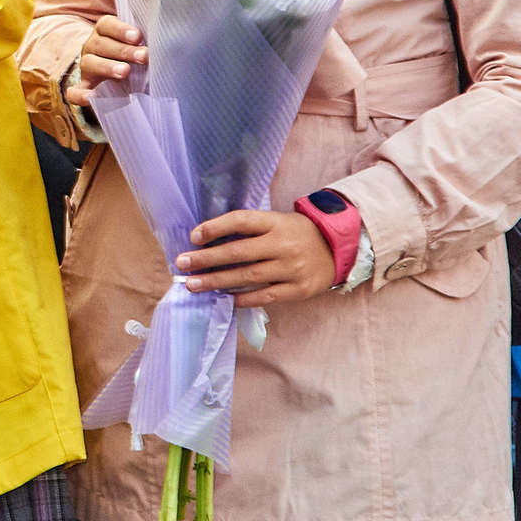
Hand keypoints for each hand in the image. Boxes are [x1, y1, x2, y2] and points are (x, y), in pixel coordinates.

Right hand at [69, 17, 146, 104]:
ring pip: (90, 63)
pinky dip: (80, 94)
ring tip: (125, 72)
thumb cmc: (135, 55)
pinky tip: (90, 97)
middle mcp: (93, 46)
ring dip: (107, 67)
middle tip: (143, 57)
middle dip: (123, 50)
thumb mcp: (139, 45)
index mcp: (105, 31)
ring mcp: (87, 66)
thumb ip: (147, 42)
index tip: (138, 37)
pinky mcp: (85, 86)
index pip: (107, 25)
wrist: (121, 75)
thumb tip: (167, 43)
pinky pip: (75, 91)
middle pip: (101, 44)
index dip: (120, 29)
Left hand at [174, 209, 335, 308]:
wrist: (339, 248)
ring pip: (248, 276)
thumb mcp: (276, 222)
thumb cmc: (296, 234)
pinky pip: (265, 296)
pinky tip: (224, 299)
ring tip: (193, 284)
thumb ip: (249, 229)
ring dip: (217, 281)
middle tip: (182, 264)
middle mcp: (283, 244)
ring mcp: (292, 268)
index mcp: (275, 222)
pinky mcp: (299, 289)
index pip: (240, 221)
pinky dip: (243, 298)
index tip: (193, 237)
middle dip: (206, 259)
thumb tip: (207, 241)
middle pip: (238, 252)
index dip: (215, 227)